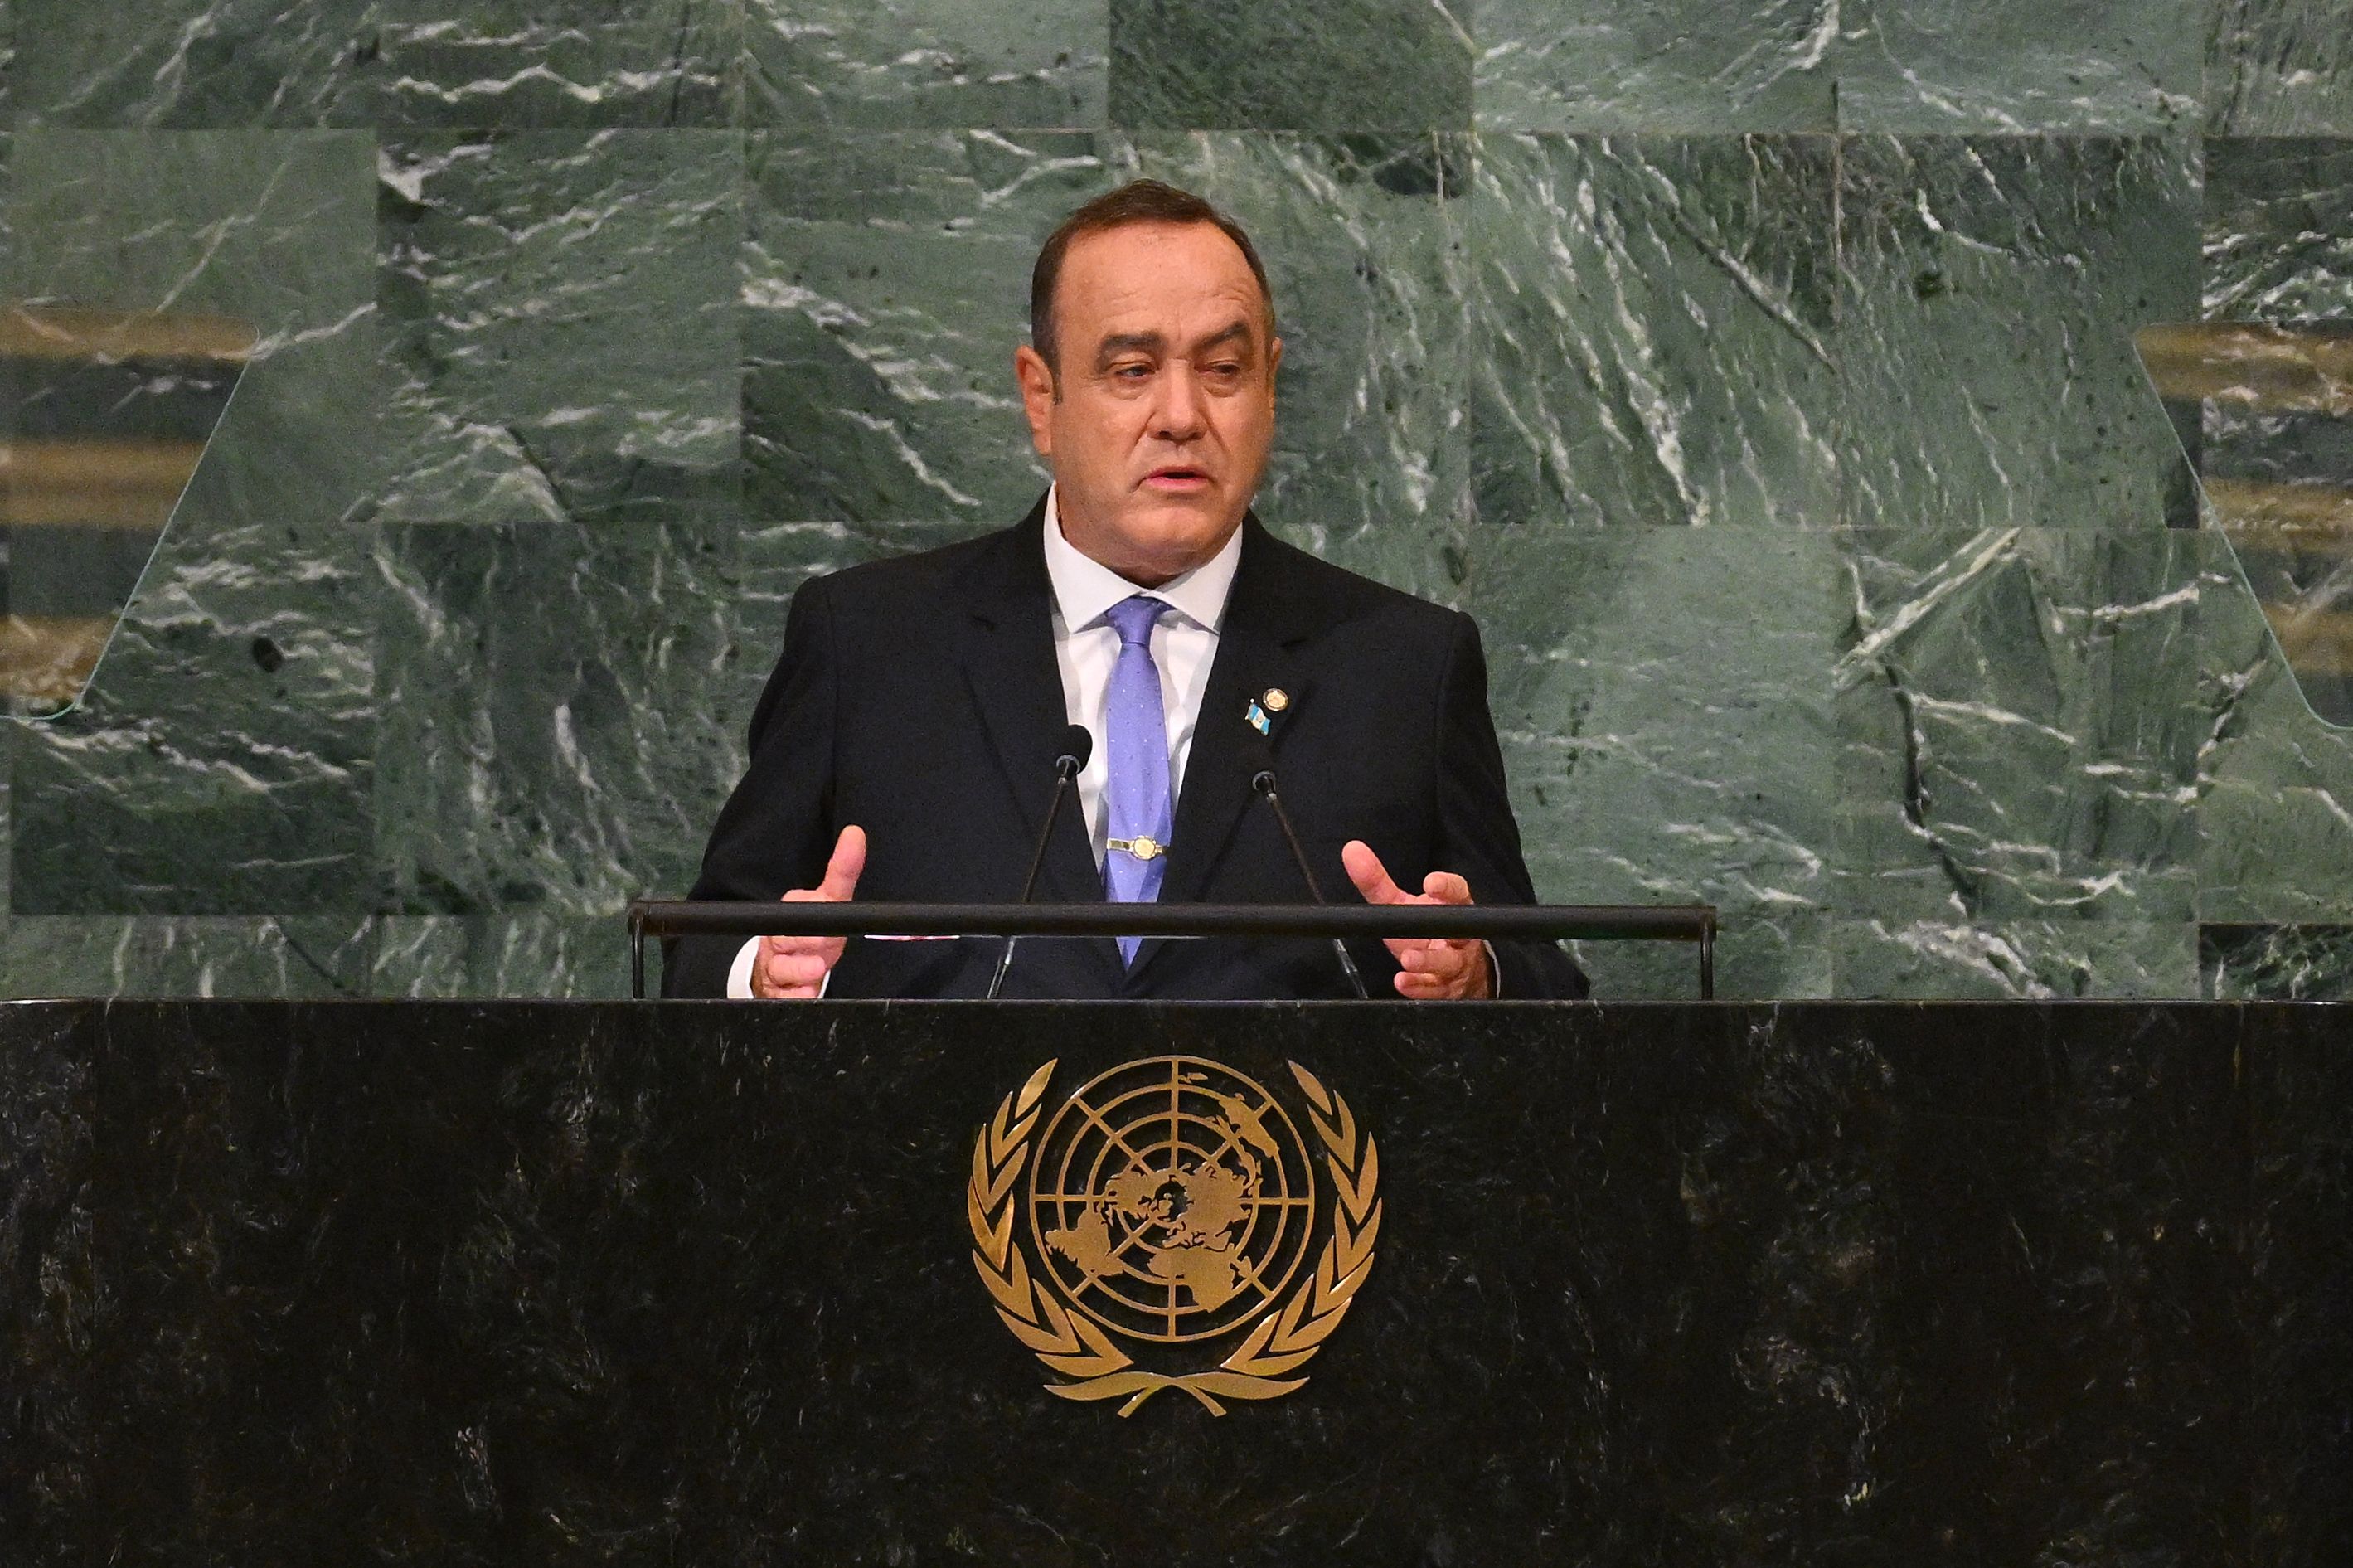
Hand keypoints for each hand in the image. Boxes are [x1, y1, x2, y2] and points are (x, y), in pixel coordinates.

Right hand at [752, 826, 865, 998]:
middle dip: (805, 945)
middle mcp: (779, 936)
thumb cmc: (814, 933)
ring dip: (798, 972)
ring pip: (779, 969)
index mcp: (792, 910)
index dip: (812, 916)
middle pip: (785, 939)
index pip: (798, 908)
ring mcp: (775, 965)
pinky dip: (793, 997)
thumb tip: (856, 834)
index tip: (827, 922)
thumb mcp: (831, 901)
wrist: (786, 971)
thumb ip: (843, 870)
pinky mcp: (775, 991)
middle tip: (822, 951)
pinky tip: (804, 995)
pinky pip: (780, 996)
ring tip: (815, 973)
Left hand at [1341, 840, 1491, 1000]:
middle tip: (1422, 922)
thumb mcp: (1400, 905)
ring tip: (1408, 960)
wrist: (1456, 972)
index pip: (1457, 893)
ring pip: (1448, 963)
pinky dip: (1419, 988)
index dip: (1447, 887)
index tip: (1431, 882)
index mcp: (1452, 908)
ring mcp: (1455, 964)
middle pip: (1458, 930)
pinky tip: (1403, 983)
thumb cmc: (1425, 931)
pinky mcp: (1446, 989)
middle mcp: (1458, 936)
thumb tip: (1351, 850)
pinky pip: (1435, 990)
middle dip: (1443, 924)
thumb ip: (1377, 881)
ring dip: (1429, 962)